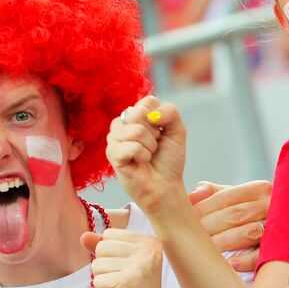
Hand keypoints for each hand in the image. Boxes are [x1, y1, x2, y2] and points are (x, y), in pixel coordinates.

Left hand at [83, 228, 174, 287]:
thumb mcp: (119, 265)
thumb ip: (103, 247)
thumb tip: (83, 235)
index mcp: (150, 241)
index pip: (108, 235)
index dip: (109, 256)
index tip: (127, 272)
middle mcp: (149, 249)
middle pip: (102, 248)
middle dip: (105, 269)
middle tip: (123, 284)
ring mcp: (141, 265)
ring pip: (97, 264)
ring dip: (104, 282)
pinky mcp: (129, 281)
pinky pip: (97, 281)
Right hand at [107, 95, 186, 213]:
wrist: (165, 185)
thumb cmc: (168, 160)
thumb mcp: (177, 131)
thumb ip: (170, 112)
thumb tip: (152, 114)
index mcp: (135, 115)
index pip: (148, 101)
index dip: (161, 118)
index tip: (161, 133)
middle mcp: (122, 124)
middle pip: (140, 113)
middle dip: (155, 132)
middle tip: (154, 146)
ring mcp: (114, 138)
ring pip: (136, 130)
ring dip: (150, 146)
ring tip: (147, 155)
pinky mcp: (111, 154)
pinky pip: (132, 146)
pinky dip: (143, 156)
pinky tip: (140, 162)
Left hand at [188, 180, 270, 272]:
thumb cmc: (251, 213)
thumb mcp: (237, 198)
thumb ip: (215, 193)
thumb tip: (194, 193)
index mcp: (259, 189)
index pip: (226, 197)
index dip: (202, 208)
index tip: (181, 218)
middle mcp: (271, 205)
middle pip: (235, 215)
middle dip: (207, 227)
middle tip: (185, 238)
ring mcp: (278, 227)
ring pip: (248, 232)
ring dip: (223, 242)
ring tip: (202, 252)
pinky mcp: (282, 249)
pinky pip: (262, 255)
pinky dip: (245, 260)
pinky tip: (229, 264)